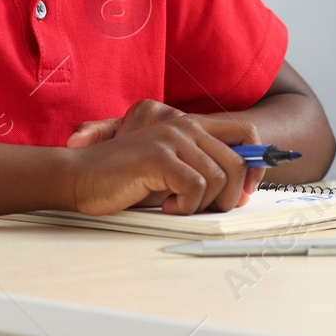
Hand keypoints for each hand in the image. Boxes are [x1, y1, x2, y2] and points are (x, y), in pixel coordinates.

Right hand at [60, 101, 263, 213]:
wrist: (79, 175)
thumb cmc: (123, 178)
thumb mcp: (169, 171)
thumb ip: (198, 169)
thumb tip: (237, 191)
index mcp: (190, 125)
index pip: (245, 133)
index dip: (256, 164)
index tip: (246, 192)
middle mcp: (185, 125)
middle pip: (238, 161)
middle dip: (230, 195)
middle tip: (209, 210)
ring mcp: (172, 137)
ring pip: (218, 177)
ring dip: (201, 203)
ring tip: (177, 206)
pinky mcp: (159, 155)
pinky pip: (195, 186)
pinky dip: (185, 205)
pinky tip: (166, 206)